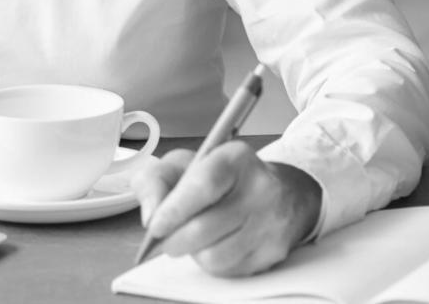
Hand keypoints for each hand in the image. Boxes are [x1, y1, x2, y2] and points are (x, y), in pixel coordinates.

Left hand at [132, 142, 321, 275]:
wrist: (278, 191)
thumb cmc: (218, 177)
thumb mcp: (181, 163)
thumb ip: (155, 181)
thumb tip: (151, 217)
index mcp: (235, 158)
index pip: (203, 186)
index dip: (175, 210)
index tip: (155, 227)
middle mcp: (260, 189)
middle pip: (205, 228)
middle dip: (174, 239)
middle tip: (163, 238)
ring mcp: (271, 223)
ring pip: (215, 256)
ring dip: (193, 253)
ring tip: (192, 238)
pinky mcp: (275, 251)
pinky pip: (229, 270)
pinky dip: (212, 262)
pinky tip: (214, 244)